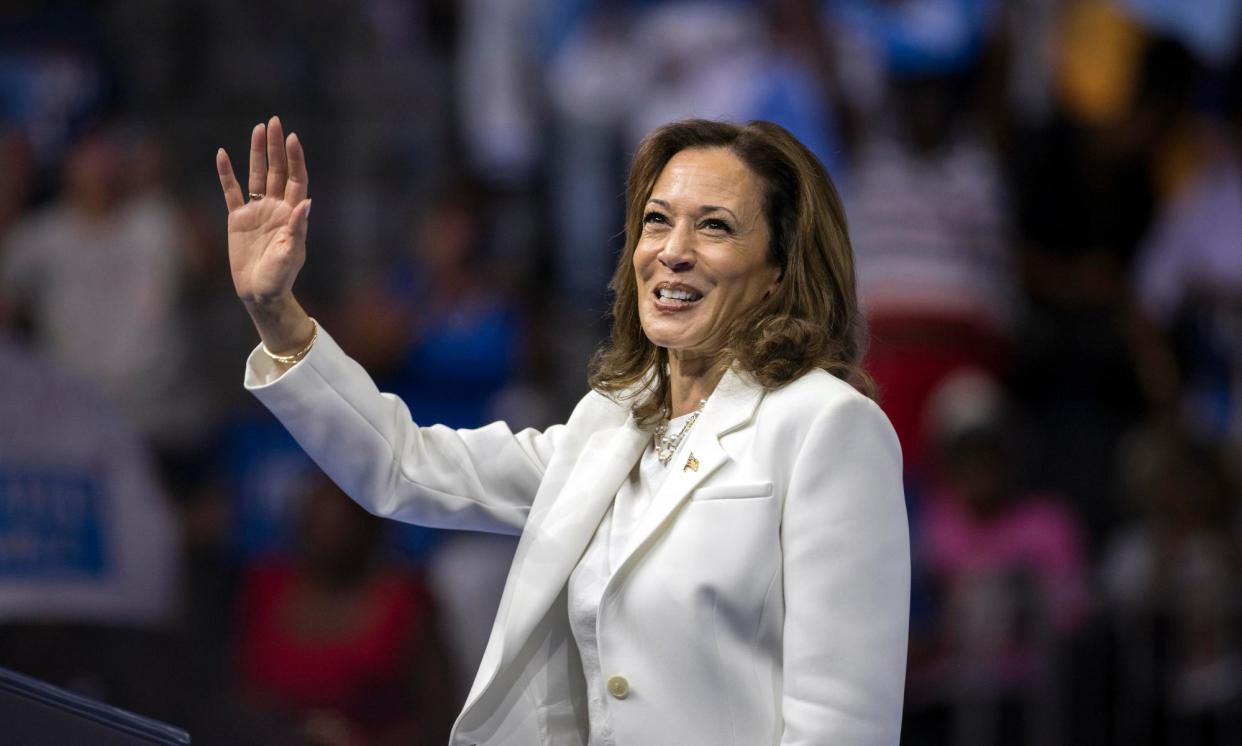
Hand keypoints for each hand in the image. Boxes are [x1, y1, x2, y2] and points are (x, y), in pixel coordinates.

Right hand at [216, 116, 313, 351]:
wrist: (260, 293)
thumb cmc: (280, 278)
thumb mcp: (290, 253)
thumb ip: (297, 228)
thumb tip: (306, 202)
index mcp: (292, 215)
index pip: (296, 180)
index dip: (295, 159)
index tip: (292, 138)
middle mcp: (276, 208)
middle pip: (277, 171)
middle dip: (276, 147)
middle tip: (274, 122)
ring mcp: (257, 211)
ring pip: (257, 176)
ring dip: (257, 153)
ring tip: (258, 129)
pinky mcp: (237, 219)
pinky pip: (231, 191)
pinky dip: (226, 173)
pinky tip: (222, 154)